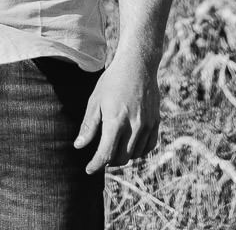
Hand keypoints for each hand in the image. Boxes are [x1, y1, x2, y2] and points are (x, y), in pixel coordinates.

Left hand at [73, 53, 160, 172]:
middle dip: (109, 160)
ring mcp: (147, 125)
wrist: (137, 65)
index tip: (89, 169)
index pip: (106, 154)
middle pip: (121, 158)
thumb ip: (88, 126)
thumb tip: (79, 146)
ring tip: (114, 147)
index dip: (96, 165)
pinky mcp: (156, 122)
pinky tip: (130, 145)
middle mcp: (134, 126)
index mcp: (116, 122)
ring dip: (123, 156)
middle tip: (101, 154)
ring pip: (135, 154)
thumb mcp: (95, 101)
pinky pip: (148, 146)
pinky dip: (138, 151)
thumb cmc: (112, 81)